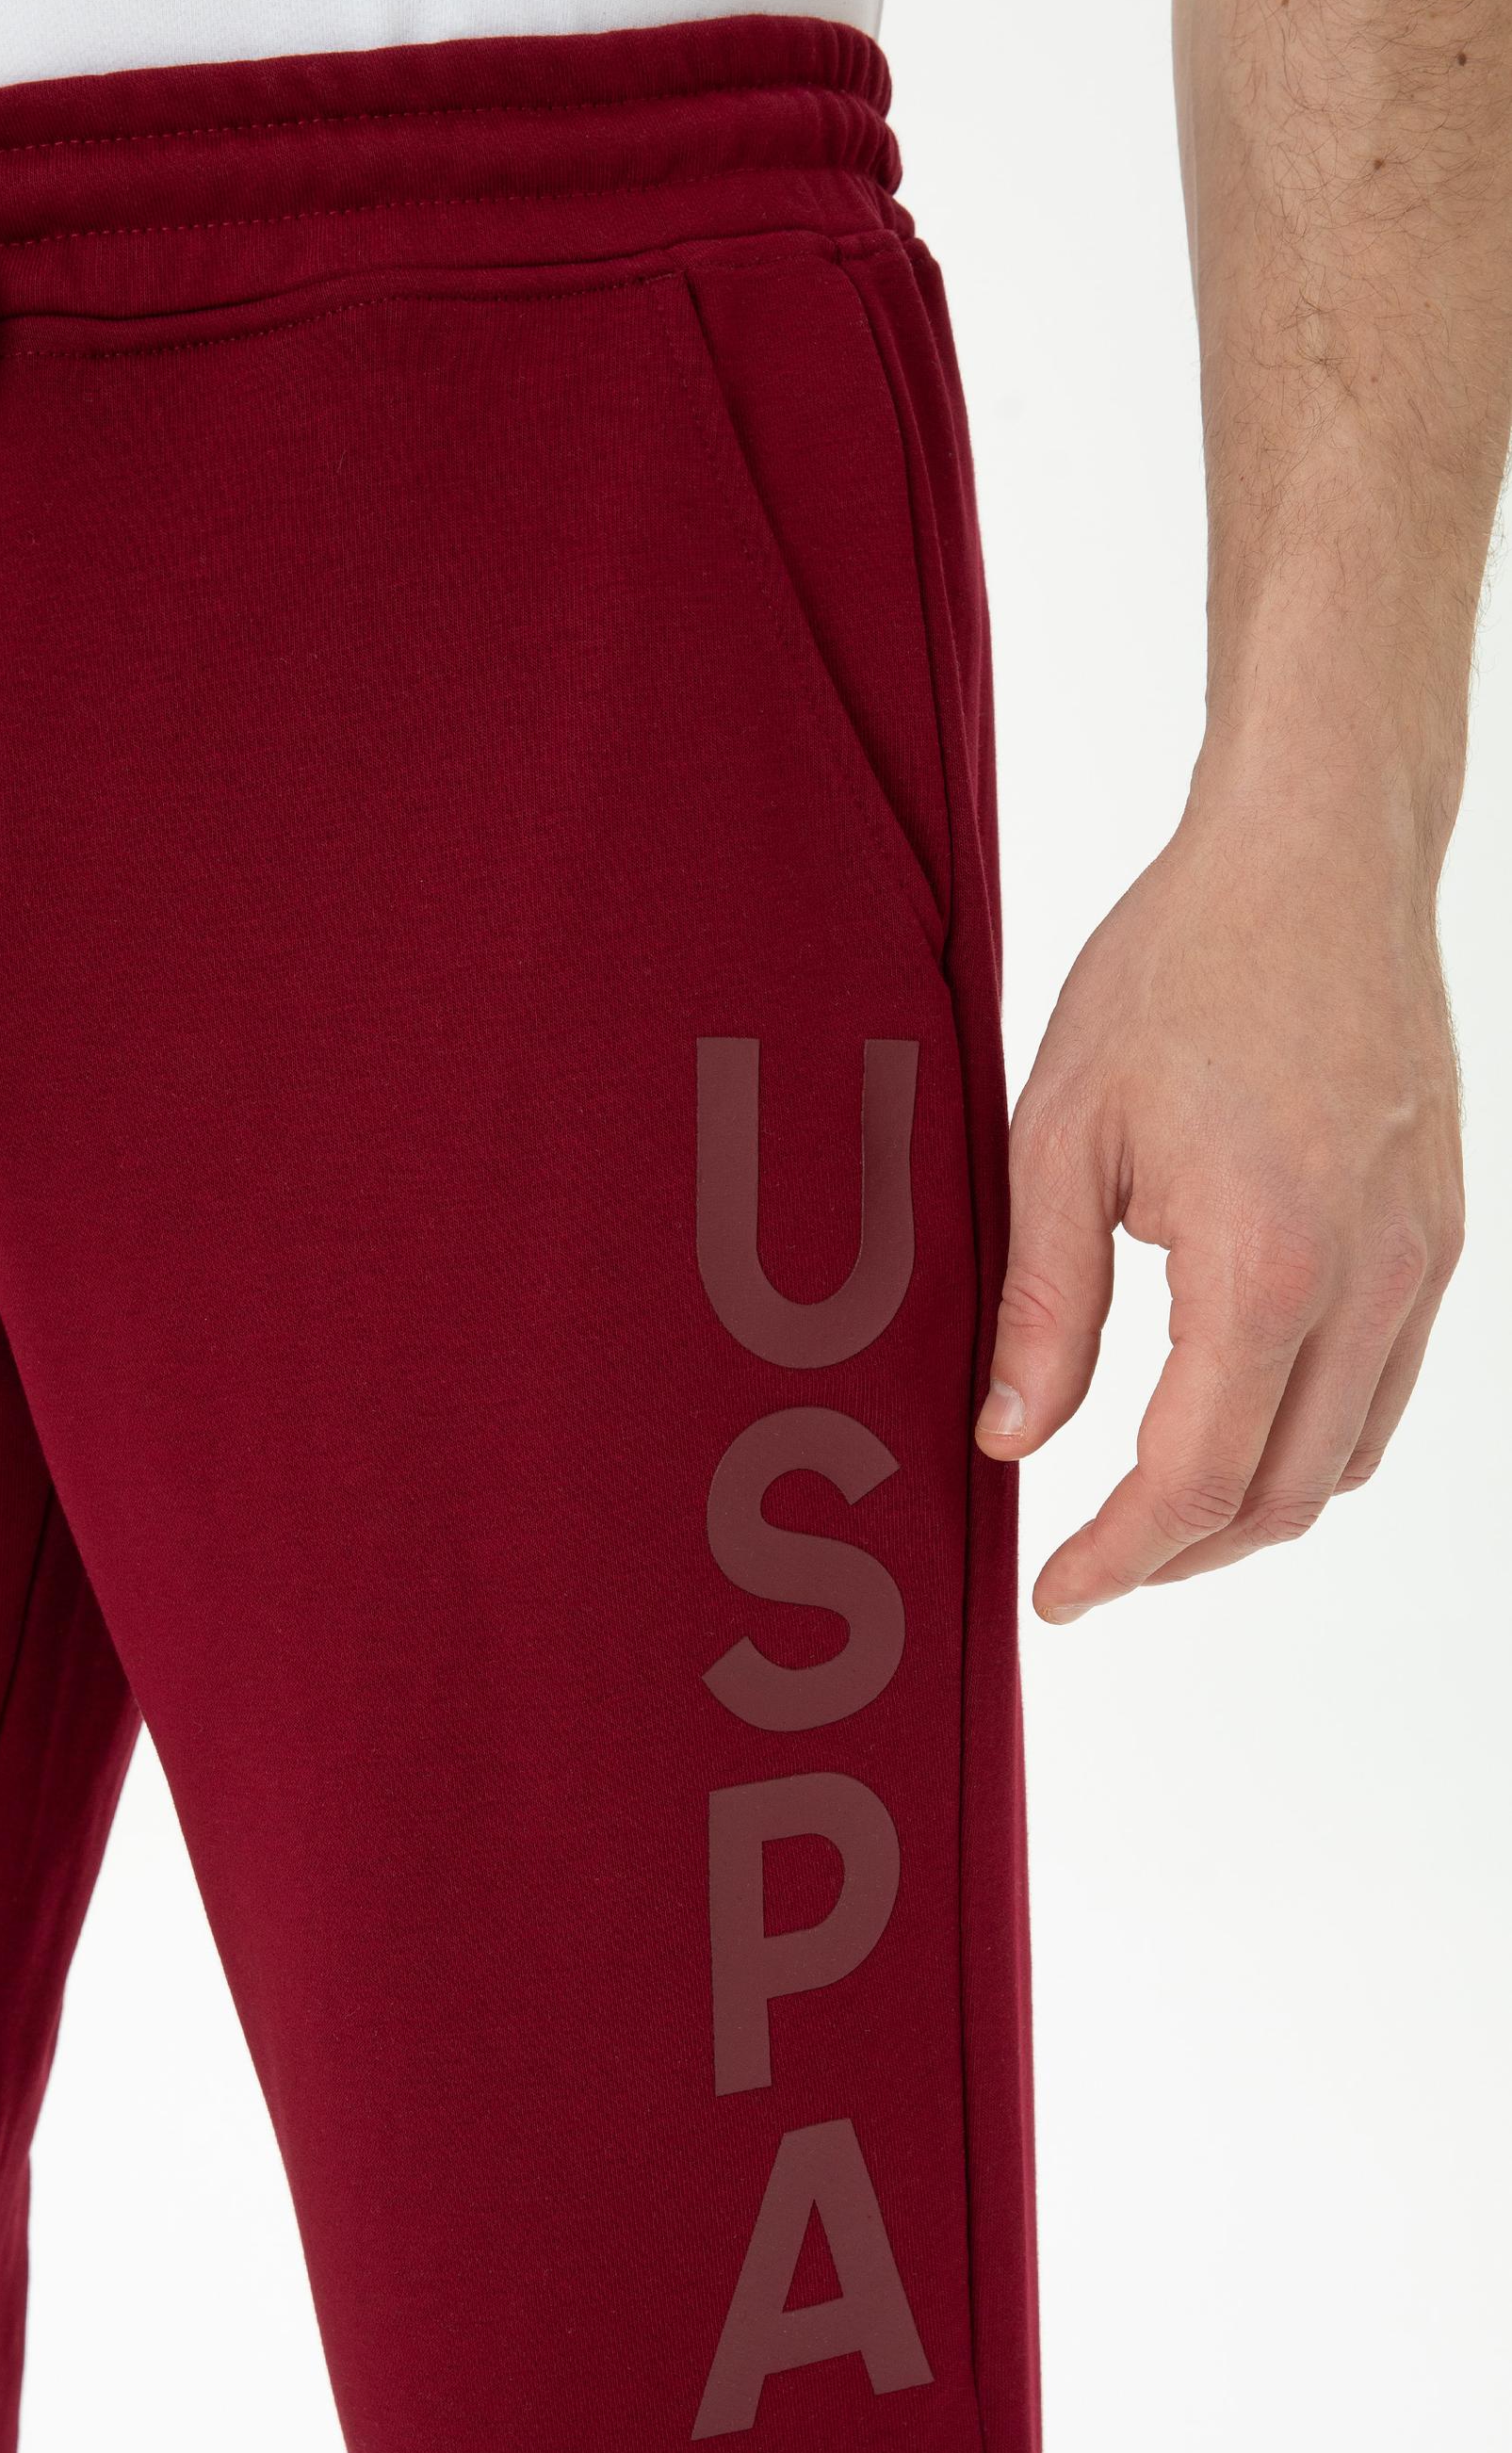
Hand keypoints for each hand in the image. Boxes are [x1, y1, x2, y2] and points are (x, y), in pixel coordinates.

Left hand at [974, 750, 1465, 1621]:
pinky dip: (1310, 1443)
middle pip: (1279, 1497)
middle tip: (1089, 1564)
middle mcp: (1367, 1282)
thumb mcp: (1062, 1132)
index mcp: (1266, 1264)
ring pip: (1345, 1460)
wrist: (1316, 860)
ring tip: (1152, 1513)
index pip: (1192, 1479)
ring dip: (1248, 1512)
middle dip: (1177, 1557)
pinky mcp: (1439, 1238)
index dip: (1117, 1560)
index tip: (1055, 1592)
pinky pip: (1385, 1391)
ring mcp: (1420, 1264)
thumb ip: (1044, 1302)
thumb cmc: (1185, 968)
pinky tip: (1237, 1423)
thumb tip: (1012, 1436)